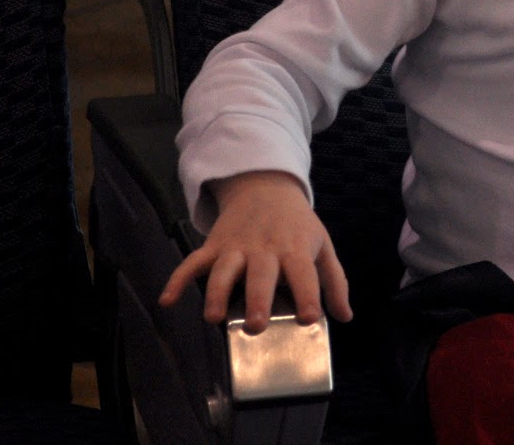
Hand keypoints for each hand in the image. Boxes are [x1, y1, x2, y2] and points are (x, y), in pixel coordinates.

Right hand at [159, 170, 351, 332]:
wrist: (266, 186)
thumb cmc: (297, 225)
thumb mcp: (322, 245)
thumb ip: (334, 281)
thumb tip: (345, 317)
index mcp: (296, 249)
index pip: (304, 273)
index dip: (309, 295)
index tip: (309, 318)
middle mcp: (265, 248)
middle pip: (260, 274)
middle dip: (257, 300)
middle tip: (256, 326)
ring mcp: (236, 246)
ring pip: (224, 269)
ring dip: (217, 292)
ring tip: (213, 318)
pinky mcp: (214, 245)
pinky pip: (193, 262)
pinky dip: (178, 279)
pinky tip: (168, 300)